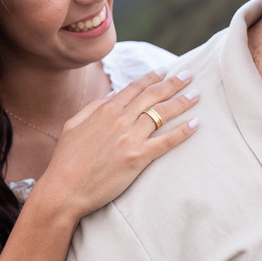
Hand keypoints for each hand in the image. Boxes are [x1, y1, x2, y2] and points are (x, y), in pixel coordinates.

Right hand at [28, 68, 198, 218]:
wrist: (64, 189)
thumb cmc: (65, 160)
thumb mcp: (73, 125)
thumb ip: (93, 107)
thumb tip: (112, 96)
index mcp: (105, 110)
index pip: (135, 88)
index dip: (152, 78)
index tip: (165, 71)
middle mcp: (121, 119)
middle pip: (153, 96)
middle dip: (174, 83)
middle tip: (189, 75)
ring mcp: (130, 138)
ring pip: (163, 114)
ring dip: (182, 102)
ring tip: (196, 95)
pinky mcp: (138, 158)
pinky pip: (167, 141)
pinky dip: (183, 132)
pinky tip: (195, 124)